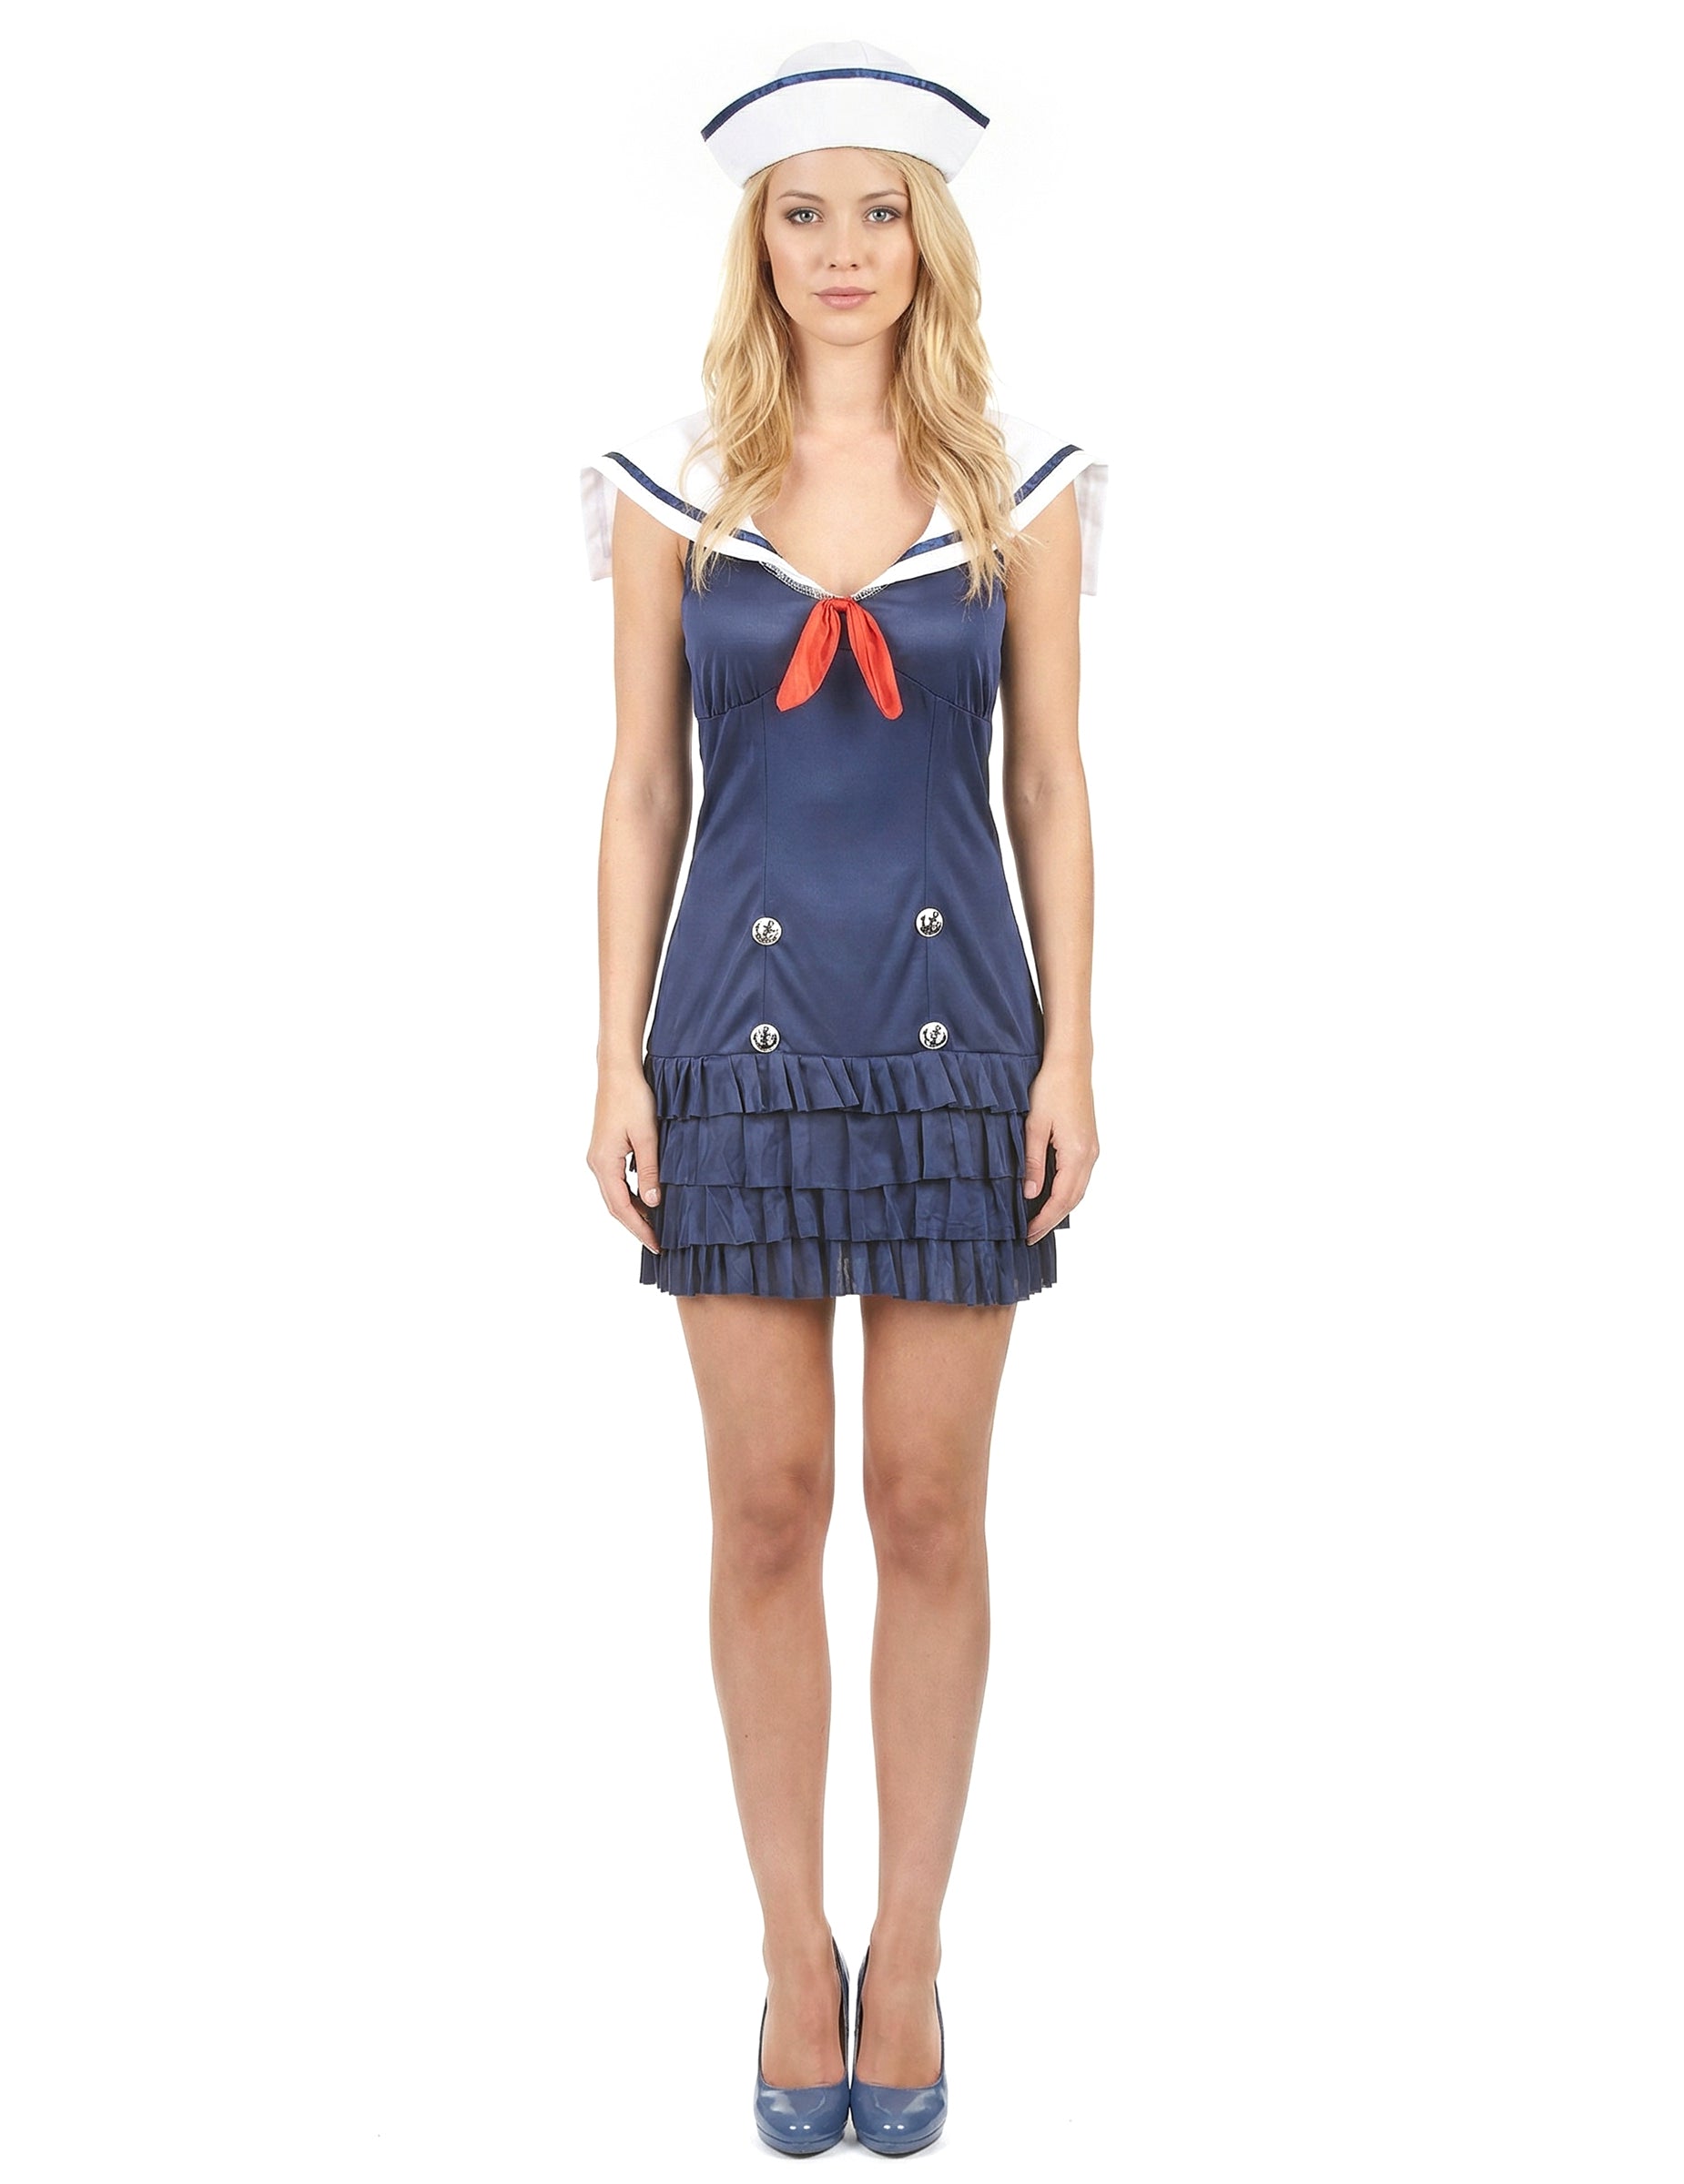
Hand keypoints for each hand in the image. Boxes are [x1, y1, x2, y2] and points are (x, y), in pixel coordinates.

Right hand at [587, 1062, 662, 1252]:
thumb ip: (650, 1171)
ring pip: (615, 1195)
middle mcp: (597, 1164)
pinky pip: (616, 1182)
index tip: (657, 1244)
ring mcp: (599, 1157)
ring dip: (633, 1211)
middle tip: (658, 1242)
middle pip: (615, 1206)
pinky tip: (647, 1199)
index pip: (622, 1208)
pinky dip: (631, 1195)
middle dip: (636, 1226)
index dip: (639, 1228)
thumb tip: (654, 1203)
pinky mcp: (605, 1150)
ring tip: (655, 1225)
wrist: (617, 1072)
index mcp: (604, 1164)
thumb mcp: (647, 1136)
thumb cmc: (633, 1099)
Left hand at [1022, 1058, 1098, 1246]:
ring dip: (1060, 1208)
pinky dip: (1066, 1193)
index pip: (1060, 1199)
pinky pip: (1079, 1177)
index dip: (1044, 1219)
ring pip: (1078, 1190)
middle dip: (1052, 1220)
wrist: (1071, 1064)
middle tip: (1031, 1236)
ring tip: (1039, 1221)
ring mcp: (1092, 1150)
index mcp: (1077, 1154)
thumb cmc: (1051, 1089)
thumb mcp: (1034, 1126)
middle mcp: (1090, 1156)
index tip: (1028, 1234)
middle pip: (1073, 1200)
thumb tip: (1030, 1193)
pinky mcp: (1089, 1143)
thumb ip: (1033, 1162)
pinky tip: (1051, 1196)